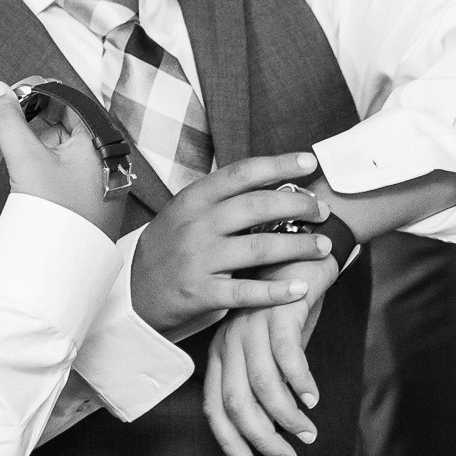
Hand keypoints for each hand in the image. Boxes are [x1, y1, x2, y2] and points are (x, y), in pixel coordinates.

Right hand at [0, 81, 126, 238]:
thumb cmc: (58, 216)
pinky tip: (22, 168)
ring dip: (34, 141)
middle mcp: (103, 156)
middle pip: (65, 122)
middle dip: (32, 118)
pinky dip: (42, 162)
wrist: (66, 267)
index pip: (69, 100)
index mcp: (100, 140)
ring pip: (62, 146)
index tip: (10, 94)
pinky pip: (64, 167)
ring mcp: (96, 178)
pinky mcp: (87, 196)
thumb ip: (9, 120)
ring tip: (9, 145)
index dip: (37, 92)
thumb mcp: (27, 160)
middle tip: (3, 120)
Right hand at [131, 153, 336, 331]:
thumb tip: (271, 178)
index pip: (242, 173)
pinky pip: (246, 292)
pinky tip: (299, 288)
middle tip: (322, 210)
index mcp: (194, 199)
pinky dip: (276, 291)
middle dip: (298, 205)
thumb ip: (222, 198)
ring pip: (258, 248)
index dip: (279, 164)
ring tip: (323, 246)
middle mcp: (196, 225)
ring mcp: (198, 259)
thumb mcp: (186, 212)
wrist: (131, 291)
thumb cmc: (170, 247)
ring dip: (298, 246)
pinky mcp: (201, 292)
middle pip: (257, 207)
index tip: (310, 162)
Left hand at [202, 255, 339, 455]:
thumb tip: (278, 425)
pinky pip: (286, 356)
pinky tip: (312, 398)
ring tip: (307, 432)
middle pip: (236, 403)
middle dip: (262, 438)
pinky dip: (299, 382)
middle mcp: (231, 341)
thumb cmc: (288, 304)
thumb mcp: (273, 346)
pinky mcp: (279, 312)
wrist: (306, 250)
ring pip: (261, 386)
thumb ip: (269, 380)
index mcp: (223, 352)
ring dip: (286, 416)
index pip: (215, 406)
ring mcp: (252, 325)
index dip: (230, 441)